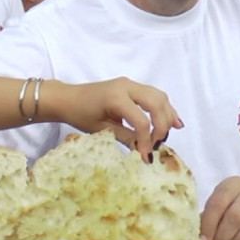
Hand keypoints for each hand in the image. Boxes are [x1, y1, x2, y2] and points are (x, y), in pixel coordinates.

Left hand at [53, 77, 181, 160]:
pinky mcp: (131, 86)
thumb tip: (144, 151)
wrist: (67, 98)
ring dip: (167, 114)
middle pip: (156, 104)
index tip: (146, 156)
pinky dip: (163, 107)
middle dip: (162, 126)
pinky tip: (172, 120)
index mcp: (116, 98)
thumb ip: (125, 138)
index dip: (147, 140)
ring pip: (159, 96)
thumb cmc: (79, 114)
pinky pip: (153, 94)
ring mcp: (130, 84)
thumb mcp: (101, 130)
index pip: (141, 121)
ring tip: (171, 132)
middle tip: (158, 144)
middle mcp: (126, 86)